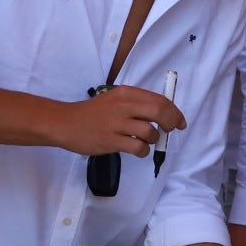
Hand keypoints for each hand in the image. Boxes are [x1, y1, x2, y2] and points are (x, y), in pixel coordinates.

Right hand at [56, 86, 184, 157]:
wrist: (65, 123)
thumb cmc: (92, 113)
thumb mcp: (114, 99)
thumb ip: (136, 104)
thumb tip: (162, 114)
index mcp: (126, 93)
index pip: (159, 100)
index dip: (174, 112)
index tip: (179, 121)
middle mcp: (123, 105)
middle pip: (159, 111)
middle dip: (171, 123)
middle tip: (170, 131)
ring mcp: (117, 123)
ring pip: (149, 132)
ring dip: (152, 139)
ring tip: (144, 141)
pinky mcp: (111, 140)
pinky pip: (138, 148)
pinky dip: (142, 151)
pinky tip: (137, 150)